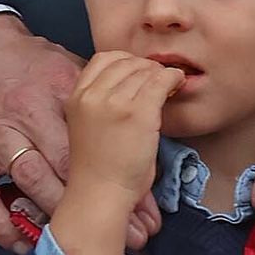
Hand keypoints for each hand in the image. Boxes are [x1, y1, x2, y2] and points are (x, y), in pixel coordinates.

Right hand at [0, 15, 163, 254]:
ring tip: (87, 241)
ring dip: (60, 215)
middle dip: (100, 204)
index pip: (96, 139)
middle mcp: (26, 113)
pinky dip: (1, 225)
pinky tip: (23, 243)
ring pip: (31, 181)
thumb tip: (148, 121)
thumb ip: (103, 93)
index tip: (145, 208)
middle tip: (130, 236)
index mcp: (58, 91)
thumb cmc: (28, 61)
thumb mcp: (69, 66)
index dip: (122, 176)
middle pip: (67, 166)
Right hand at [64, 50, 184, 206]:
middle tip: (157, 79)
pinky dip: (173, 79)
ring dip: (160, 73)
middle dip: (144, 66)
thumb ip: (102, 102)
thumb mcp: (88, 126)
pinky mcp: (138, 112)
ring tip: (168, 84)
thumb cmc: (98, 169)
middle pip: (125, 61)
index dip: (125, 61)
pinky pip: (161, 81)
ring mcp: (115, 102)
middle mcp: (93, 95)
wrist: (99, 196)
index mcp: (76, 97)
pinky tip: (177, 84)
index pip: (102, 59)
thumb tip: (134, 83)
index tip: (138, 72)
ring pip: (145, 70)